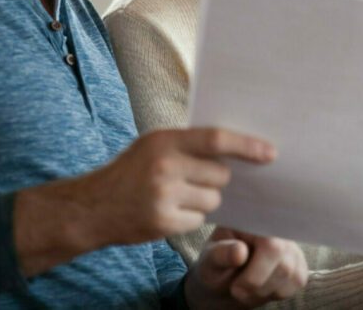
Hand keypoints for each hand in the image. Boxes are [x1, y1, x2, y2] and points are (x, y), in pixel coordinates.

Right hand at [13, 127, 274, 276]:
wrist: (92, 207)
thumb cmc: (130, 171)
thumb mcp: (153, 145)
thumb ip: (188, 143)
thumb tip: (237, 146)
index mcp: (165, 141)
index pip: (216, 139)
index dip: (247, 145)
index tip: (270, 153)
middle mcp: (165, 166)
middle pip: (220, 175)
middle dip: (216, 179)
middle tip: (194, 178)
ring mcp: (163, 196)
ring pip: (213, 200)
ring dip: (203, 200)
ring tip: (177, 195)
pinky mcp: (163, 223)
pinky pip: (198, 220)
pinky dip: (190, 218)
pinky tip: (169, 211)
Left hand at [185, 228, 307, 307]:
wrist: (225, 281)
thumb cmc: (216, 265)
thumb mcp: (210, 260)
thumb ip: (221, 254)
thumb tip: (240, 251)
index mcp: (253, 219)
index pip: (271, 245)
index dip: (256, 273)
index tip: (236, 287)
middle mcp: (278, 227)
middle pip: (284, 265)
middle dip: (258, 285)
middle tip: (237, 290)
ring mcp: (291, 245)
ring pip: (292, 276)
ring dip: (266, 291)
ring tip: (247, 287)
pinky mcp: (299, 262)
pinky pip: (297, 282)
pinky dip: (277, 292)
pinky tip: (262, 286)